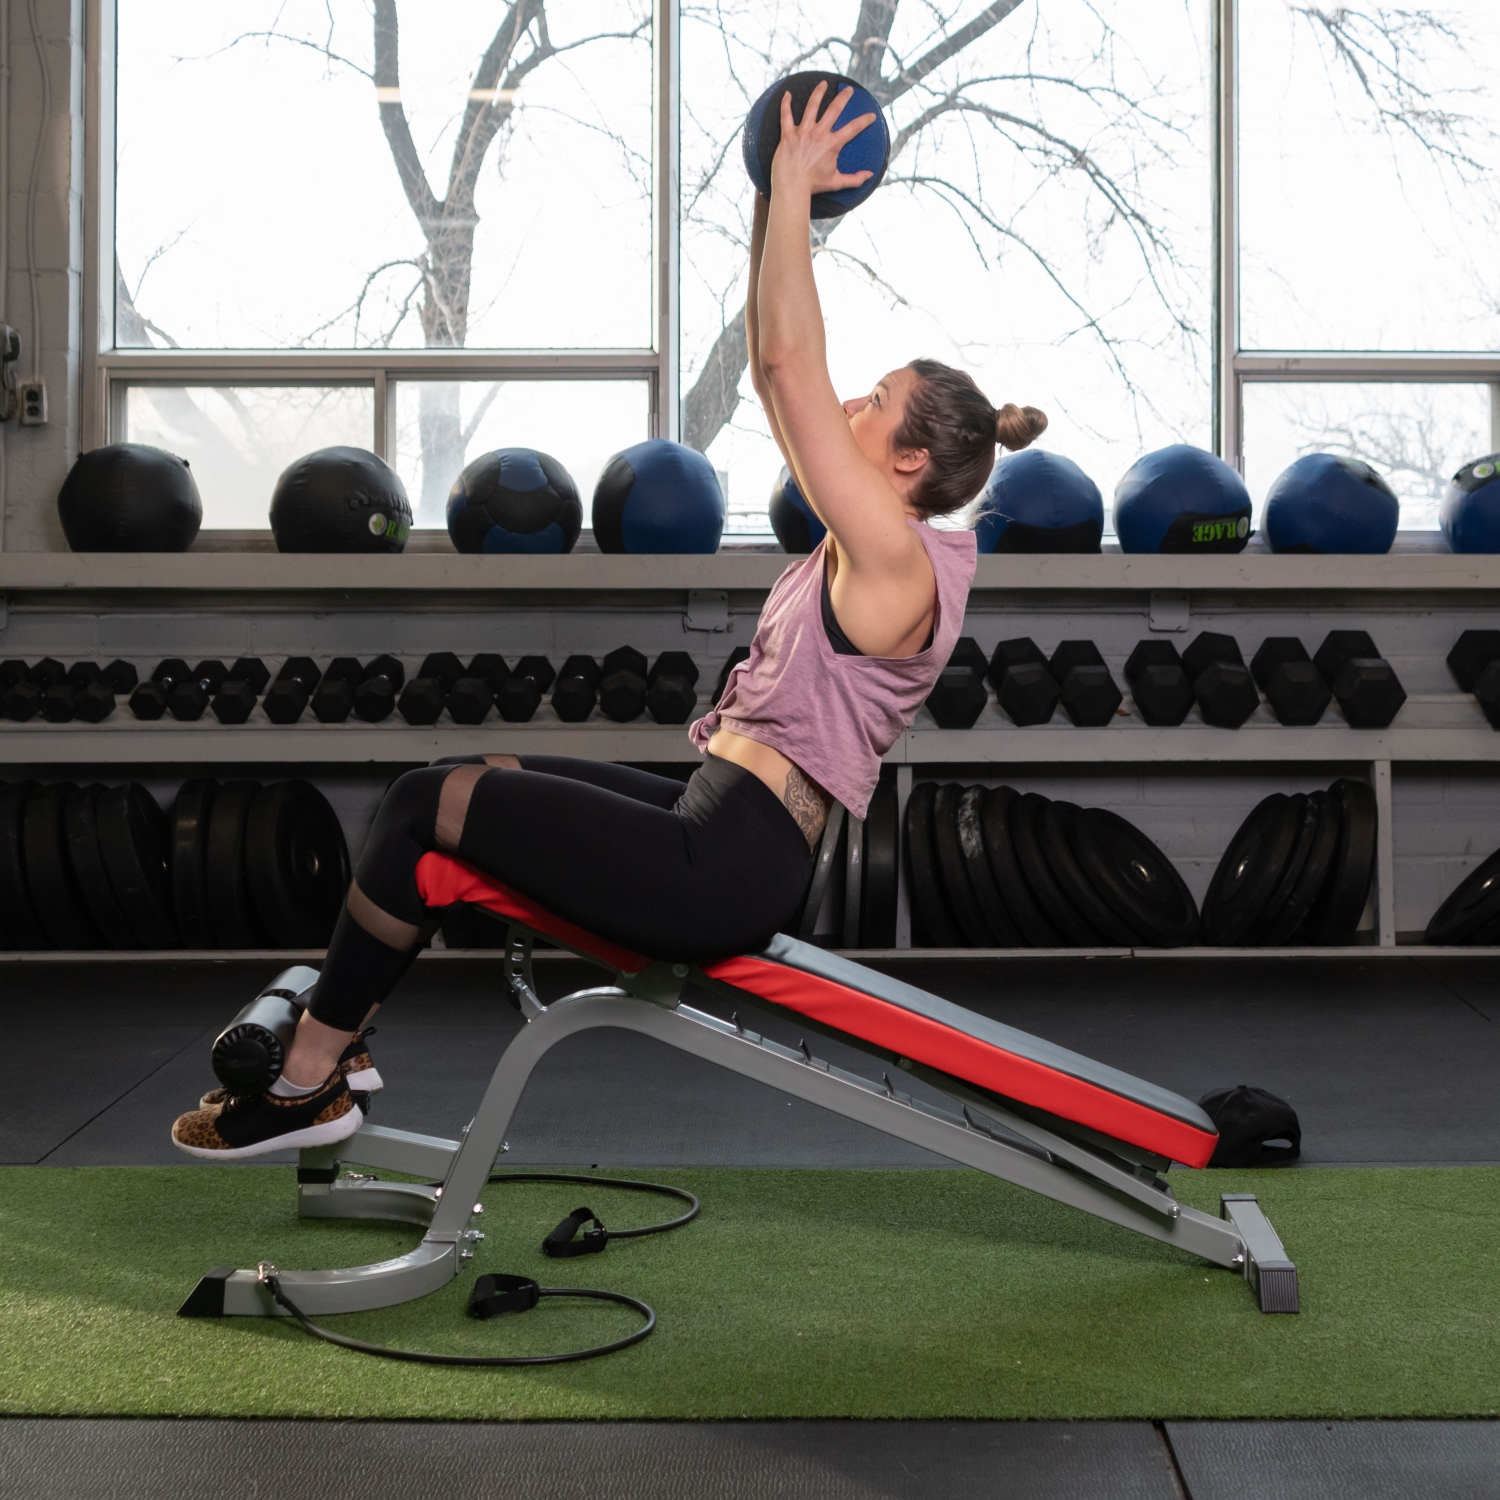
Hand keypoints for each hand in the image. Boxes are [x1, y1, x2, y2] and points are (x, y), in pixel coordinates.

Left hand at [769, 82, 875, 200]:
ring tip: (823, 84)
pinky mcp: (788, 134)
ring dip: (819, 92)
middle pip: (834, 109)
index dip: (864, 121)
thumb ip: (855, 179)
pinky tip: (787, 94)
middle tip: (848, 89)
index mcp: (832, 144)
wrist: (792, 187)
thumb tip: (870, 175)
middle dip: (843, 97)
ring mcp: (803, 132)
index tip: (871, 115)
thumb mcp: (837, 183)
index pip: (853, 128)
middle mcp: (819, 134)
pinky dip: (785, 103)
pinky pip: (786, 115)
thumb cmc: (813, 186)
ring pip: (812, 106)